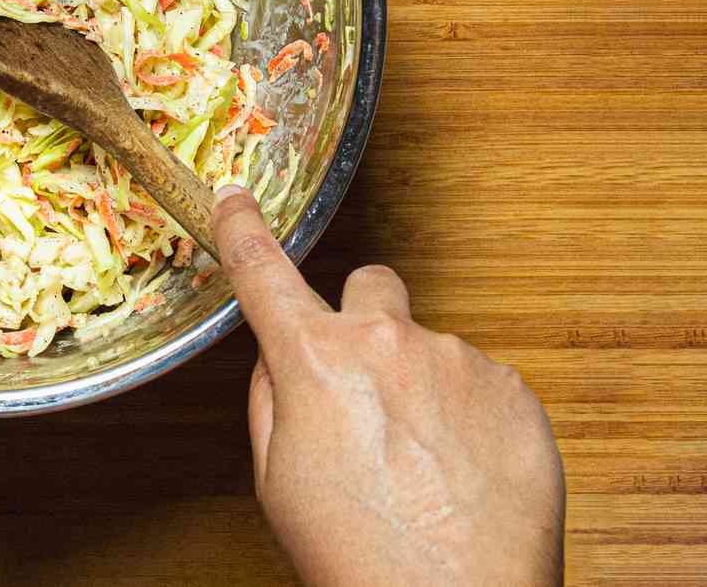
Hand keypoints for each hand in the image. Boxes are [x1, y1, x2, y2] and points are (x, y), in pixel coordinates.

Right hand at [211, 186, 564, 586]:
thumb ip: (272, 397)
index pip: (262, 272)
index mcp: (315, 360)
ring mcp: (459, 361)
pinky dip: (470, 417)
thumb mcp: (276, 480)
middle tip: (367, 384)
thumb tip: (282, 356)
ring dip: (423, 384)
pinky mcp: (515, 390)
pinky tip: (464, 471)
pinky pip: (482, 384)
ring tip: (426, 463)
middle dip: (363, 317)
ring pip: (430, 346)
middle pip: (370, 283)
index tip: (235, 198)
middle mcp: (388, 341)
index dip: (242, 230)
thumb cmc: (357, 556)